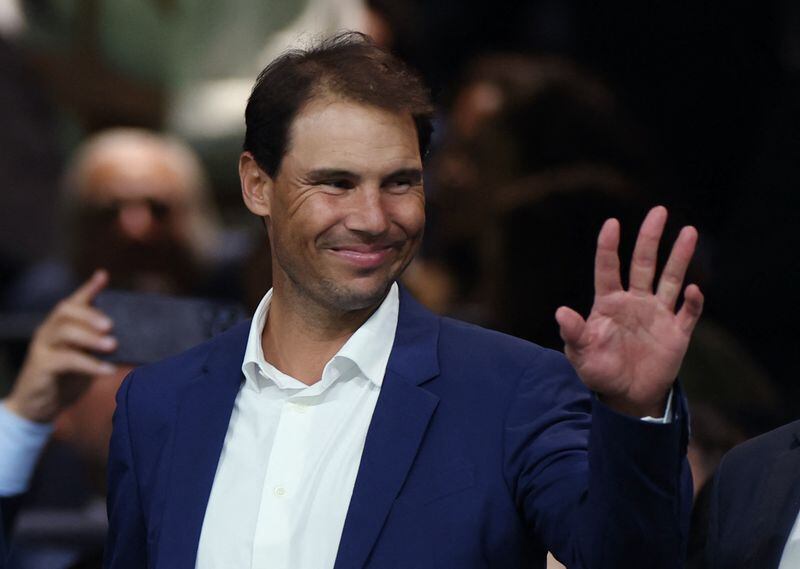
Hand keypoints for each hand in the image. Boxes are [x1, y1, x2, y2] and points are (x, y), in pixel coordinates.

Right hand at [4, 270, 116, 422]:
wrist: (38, 406)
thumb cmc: (67, 378)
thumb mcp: (84, 356)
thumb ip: (99, 343)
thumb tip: (131, 337)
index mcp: (60, 325)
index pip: (74, 300)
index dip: (88, 288)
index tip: (103, 275)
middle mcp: (48, 330)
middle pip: (65, 310)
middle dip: (90, 314)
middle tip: (111, 325)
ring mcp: (43, 347)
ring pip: (64, 332)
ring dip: (90, 337)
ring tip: (113, 345)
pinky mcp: (41, 367)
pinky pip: (66, 361)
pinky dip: (89, 364)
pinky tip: (108, 370)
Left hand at [555, 206, 703, 417]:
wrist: (627, 396)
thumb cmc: (599, 370)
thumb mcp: (581, 353)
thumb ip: (573, 333)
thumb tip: (561, 312)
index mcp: (609, 303)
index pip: (608, 268)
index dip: (609, 246)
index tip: (612, 223)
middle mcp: (634, 302)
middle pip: (643, 263)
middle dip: (650, 237)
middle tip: (660, 211)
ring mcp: (657, 314)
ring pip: (670, 279)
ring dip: (679, 257)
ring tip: (689, 231)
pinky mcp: (676, 332)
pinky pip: (688, 312)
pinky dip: (692, 301)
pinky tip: (692, 290)